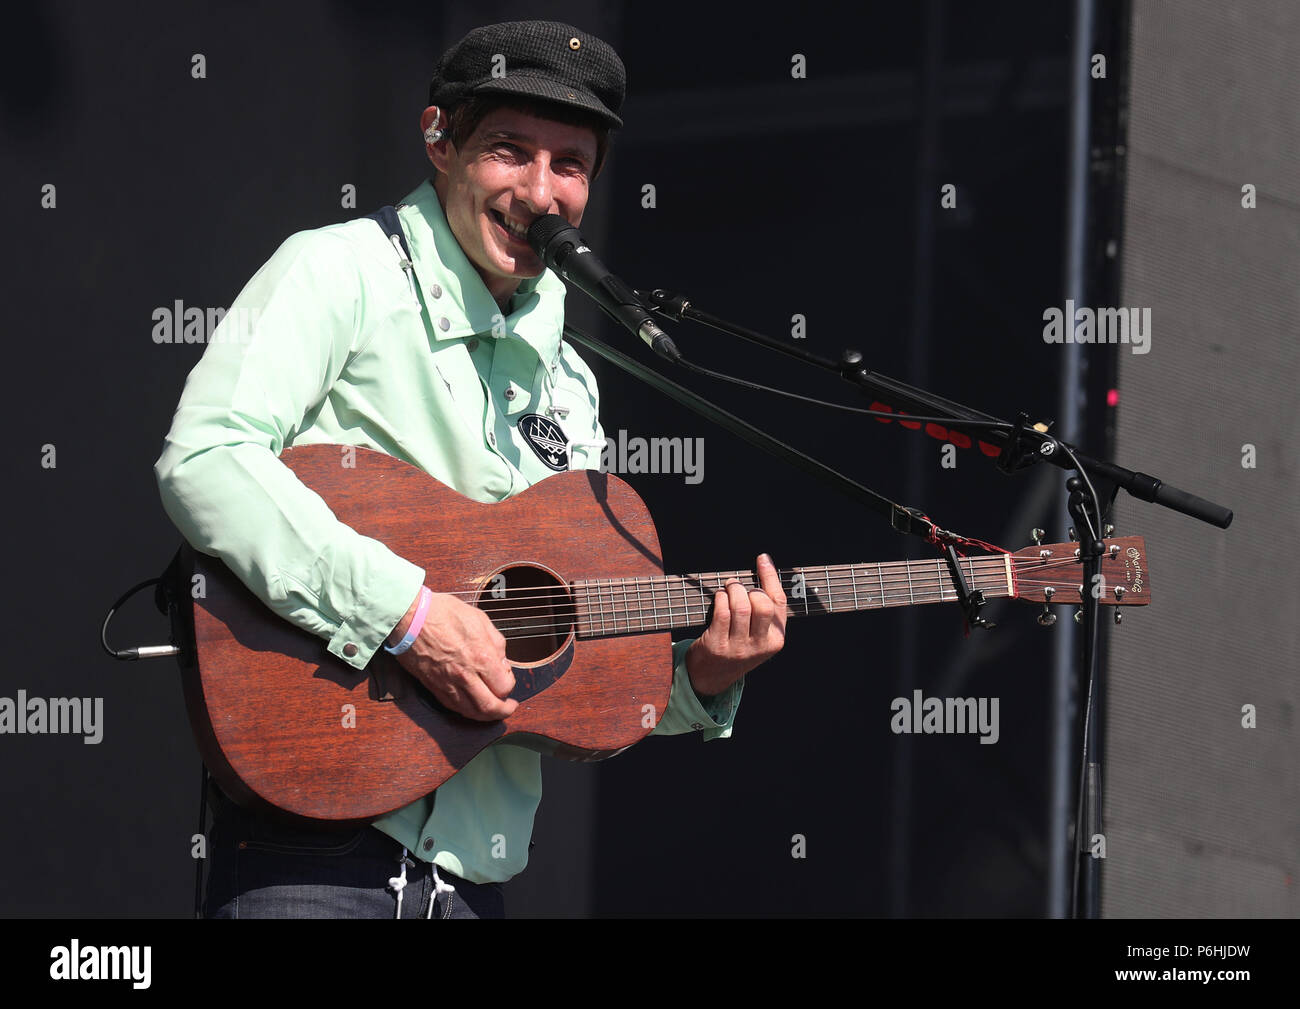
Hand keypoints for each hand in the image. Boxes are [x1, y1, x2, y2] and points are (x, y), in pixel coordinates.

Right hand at [389, 590, 517, 720]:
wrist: (408, 617)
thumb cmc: (441, 613)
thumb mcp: (479, 618)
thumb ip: (495, 642)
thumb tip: (502, 660)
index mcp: (480, 656)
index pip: (504, 686)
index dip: (509, 684)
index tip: (507, 678)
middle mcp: (466, 675)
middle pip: (489, 707)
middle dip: (503, 711)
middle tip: (509, 707)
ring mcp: (448, 684)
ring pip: (471, 712)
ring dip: (485, 716)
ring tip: (493, 712)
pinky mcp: (434, 687)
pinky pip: (453, 707)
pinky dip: (466, 711)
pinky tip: (472, 706)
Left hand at [685, 553, 786, 697]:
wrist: (711, 676)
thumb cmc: (736, 646)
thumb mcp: (757, 635)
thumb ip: (763, 611)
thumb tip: (764, 567)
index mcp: (776, 640)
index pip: (779, 603)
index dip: (770, 577)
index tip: (762, 559)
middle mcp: (760, 645)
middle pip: (762, 605)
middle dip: (748, 588)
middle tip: (736, 586)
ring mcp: (739, 647)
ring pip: (741, 606)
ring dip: (732, 590)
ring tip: (727, 590)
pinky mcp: (718, 646)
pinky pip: (722, 612)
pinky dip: (720, 598)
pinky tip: (719, 598)